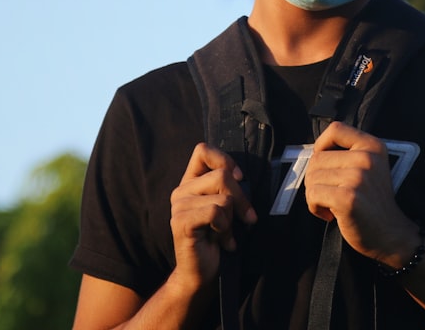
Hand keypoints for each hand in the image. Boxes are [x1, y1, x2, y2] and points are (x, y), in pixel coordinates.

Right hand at [169, 143, 257, 288]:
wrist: (200, 274)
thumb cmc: (216, 239)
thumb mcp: (225, 208)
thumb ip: (228, 188)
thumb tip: (242, 177)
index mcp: (190, 182)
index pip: (202, 150)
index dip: (225, 160)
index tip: (239, 178)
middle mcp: (181, 191)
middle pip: (222, 175)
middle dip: (242, 199)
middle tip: (246, 219)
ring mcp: (179, 206)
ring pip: (223, 197)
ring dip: (231, 220)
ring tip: (225, 233)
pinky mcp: (181, 222)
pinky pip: (216, 212)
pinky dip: (225, 228)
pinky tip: (221, 241)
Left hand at [303, 122, 417, 267]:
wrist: (391, 235)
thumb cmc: (372, 203)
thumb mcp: (369, 168)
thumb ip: (347, 154)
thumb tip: (312, 152)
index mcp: (373, 146)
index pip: (335, 129)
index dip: (321, 145)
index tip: (324, 164)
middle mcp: (367, 158)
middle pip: (317, 158)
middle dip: (316, 179)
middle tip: (331, 194)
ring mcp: (358, 177)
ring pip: (312, 178)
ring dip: (315, 195)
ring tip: (332, 205)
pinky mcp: (348, 198)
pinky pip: (313, 195)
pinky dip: (314, 207)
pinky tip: (330, 214)